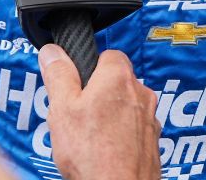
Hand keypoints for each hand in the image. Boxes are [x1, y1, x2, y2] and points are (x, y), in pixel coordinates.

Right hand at [39, 44, 160, 179]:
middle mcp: (141, 94)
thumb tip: (52, 52)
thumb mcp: (62, 108)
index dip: (89, 67)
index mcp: (118, 77)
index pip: (108, 54)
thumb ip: (58, 75)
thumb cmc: (92, 153)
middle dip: (98, 93)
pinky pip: (133, 129)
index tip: (76, 83)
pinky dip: (120, 135)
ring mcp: (150, 120)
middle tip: (76, 113)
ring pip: (125, 106)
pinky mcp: (152, 143)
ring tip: (88, 136)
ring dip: (110, 115)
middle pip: (116, 82)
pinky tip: (103, 150)